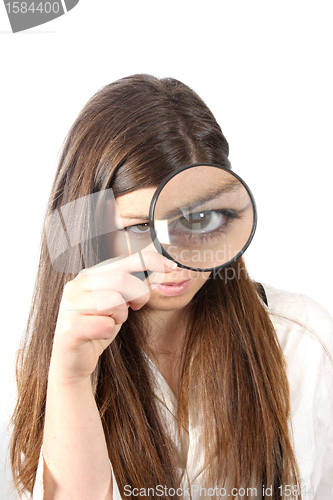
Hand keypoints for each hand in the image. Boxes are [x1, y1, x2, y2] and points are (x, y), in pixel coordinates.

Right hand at [49, 251, 176, 383]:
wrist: (72, 360)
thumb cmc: (97, 327)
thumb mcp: (116, 300)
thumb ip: (129, 281)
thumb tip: (161, 263)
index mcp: (88, 275)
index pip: (122, 260)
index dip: (150, 260)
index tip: (170, 266)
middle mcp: (75, 285)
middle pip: (121, 279)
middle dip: (138, 294)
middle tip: (136, 306)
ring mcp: (70, 306)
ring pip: (114, 300)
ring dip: (121, 315)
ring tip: (112, 320)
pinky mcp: (70, 328)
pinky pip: (105, 325)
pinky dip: (108, 331)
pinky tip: (99, 334)